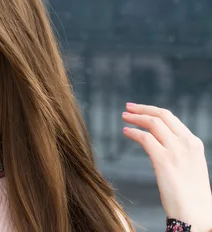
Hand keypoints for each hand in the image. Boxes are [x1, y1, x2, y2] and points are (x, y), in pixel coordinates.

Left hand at [122, 102, 211, 231]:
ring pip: (152, 123)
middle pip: (162, 116)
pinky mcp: (164, 160)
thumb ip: (177, 151)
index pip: (171, 119)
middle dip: (143, 109)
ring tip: (124, 117)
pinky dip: (133, 132)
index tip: (140, 109)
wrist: (196, 213)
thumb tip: (158, 142)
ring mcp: (176, 151)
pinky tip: (126, 132)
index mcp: (194, 143)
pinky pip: (145, 138)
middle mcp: (186, 143)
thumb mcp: (189, 165)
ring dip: (136, 118)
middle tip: (128, 107)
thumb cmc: (190, 194)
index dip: (153, 111)